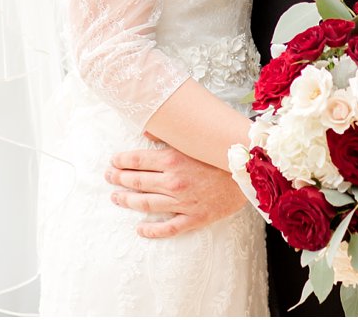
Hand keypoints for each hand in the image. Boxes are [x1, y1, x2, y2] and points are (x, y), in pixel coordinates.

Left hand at [106, 145, 246, 238]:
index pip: (137, 161)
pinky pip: (168, 227)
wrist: (248, 174)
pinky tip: (140, 229)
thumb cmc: (220, 154)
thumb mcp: (193, 139)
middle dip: (119, 179)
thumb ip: (168, 135)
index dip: (121, 161)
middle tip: (108, 177)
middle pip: (137, 182)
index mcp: (172, 159)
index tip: (112, 161)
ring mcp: (183, 202)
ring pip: (146, 204)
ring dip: (127, 201)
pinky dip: (152, 230)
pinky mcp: (194, 218)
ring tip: (116, 198)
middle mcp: (173, 181)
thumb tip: (146, 128)